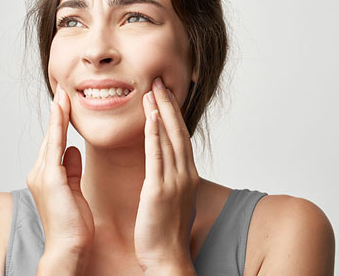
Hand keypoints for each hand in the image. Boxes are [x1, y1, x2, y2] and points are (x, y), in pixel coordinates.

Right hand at [26, 84, 94, 257]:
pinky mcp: (50, 178)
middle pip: (51, 135)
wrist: (69, 246)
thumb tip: (74, 150)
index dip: (60, 121)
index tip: (66, 101)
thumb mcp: (74, 190)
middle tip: (63, 88)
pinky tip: (62, 112)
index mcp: (47, 175)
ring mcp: (42, 174)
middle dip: (58, 112)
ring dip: (58, 114)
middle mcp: (40, 172)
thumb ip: (72, 169)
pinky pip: (55, 146)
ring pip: (52, 136)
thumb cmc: (73, 224)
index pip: (55, 141)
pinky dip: (59, 127)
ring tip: (63, 93)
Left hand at [134, 77, 199, 271]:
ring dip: (161, 112)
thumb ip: (172, 180)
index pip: (181, 136)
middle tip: (159, 81)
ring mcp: (175, 181)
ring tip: (152, 90)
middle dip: (169, 105)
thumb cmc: (166, 232)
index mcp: (187, 175)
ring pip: (169, 138)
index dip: (173, 114)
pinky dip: (155, 133)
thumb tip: (167, 169)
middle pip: (178, 131)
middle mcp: (185, 174)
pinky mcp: (160, 190)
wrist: (167, 258)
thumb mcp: (174, 200)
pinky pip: (157, 156)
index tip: (164, 95)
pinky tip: (151, 116)